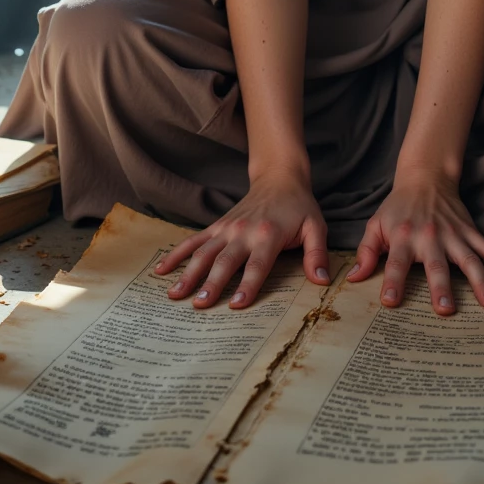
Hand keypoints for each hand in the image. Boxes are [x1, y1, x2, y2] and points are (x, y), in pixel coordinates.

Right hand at [153, 174, 328, 309]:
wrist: (279, 178)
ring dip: (188, 273)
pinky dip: (176, 254)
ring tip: (174, 295)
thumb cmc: (299, 208)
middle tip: (198, 305)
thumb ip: (317, 254)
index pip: (257, 265)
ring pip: (203, 253)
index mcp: (268, 235)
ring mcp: (227, 228)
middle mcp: (243, 232)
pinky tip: (161, 270)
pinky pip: (193, 241)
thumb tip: (322, 281)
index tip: (235, 305)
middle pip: (224, 261)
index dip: (248, 285)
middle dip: (211, 284)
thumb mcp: (316, 227)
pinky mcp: (217, 226)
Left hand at [348, 172, 483, 314]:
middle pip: (436, 265)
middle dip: (440, 288)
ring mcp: (453, 234)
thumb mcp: (375, 225)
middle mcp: (429, 237)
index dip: (392, 282)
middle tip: (446, 312)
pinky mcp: (470, 231)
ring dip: (481, 282)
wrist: (425, 177)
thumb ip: (365, 253)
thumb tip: (352, 280)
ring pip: (469, 260)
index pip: (395, 263)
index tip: (390, 303)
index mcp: (402, 238)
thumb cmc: (397, 208)